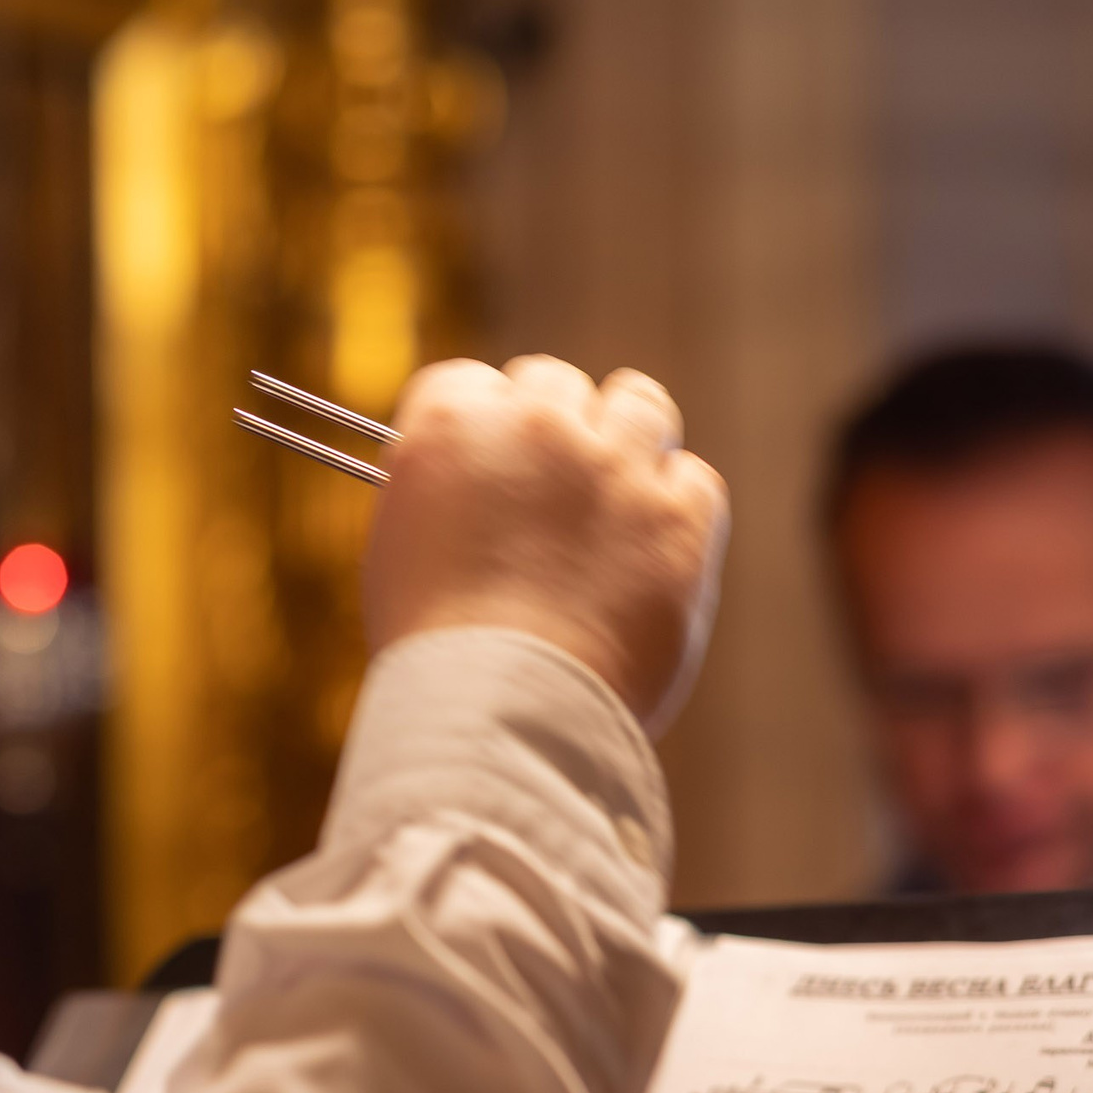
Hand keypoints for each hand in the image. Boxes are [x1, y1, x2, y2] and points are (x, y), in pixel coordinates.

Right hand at [360, 356, 728, 730]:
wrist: (502, 710)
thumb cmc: (436, 651)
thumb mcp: (398, 550)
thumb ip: (439, 490)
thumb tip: (470, 477)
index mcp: (451, 424)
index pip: (466, 382)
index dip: (475, 425)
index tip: (479, 463)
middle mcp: (536, 426)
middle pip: (551, 383)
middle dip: (547, 428)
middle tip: (542, 488)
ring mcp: (616, 465)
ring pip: (637, 402)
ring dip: (624, 437)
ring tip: (610, 494)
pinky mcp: (681, 515)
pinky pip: (694, 478)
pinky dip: (675, 506)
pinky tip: (648, 549)